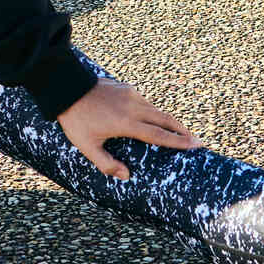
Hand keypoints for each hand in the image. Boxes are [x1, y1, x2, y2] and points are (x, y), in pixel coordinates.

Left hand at [56, 79, 205, 180]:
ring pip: (156, 110)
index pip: (160, 135)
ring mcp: (131, 95)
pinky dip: (153, 112)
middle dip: (182, 130)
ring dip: (168, 121)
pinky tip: (152, 118)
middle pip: (166, 120)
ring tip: (177, 132)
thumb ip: (107, 163)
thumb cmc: (76, 120)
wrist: (66, 87)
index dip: (179, 142)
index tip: (195, 145)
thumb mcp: (87, 146)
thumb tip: (127, 176)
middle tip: (197, 140)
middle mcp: (134, 107)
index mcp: (127, 124)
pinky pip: (145, 102)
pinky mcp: (126, 87)